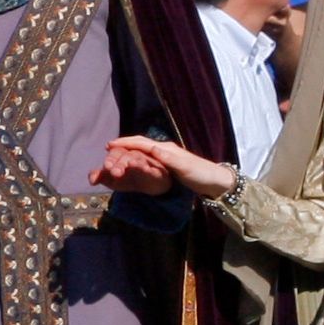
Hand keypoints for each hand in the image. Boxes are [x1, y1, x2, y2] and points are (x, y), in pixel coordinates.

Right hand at [93, 132, 233, 202]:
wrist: (215, 181)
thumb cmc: (200, 174)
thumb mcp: (184, 167)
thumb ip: (167, 157)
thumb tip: (151, 148)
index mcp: (166, 148)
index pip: (141, 143)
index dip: (125, 143)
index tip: (110, 145)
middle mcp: (164, 149)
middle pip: (140, 144)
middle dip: (124, 145)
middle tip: (108, 150)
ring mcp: (166, 156)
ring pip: (142, 151)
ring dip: (128, 151)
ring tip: (115, 156)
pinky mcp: (167, 164)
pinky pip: (147, 158)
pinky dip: (136, 159)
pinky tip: (131, 163)